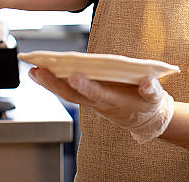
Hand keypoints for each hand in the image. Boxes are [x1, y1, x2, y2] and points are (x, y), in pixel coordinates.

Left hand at [29, 67, 173, 143]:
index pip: (97, 94)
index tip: (74, 77)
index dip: (86, 87)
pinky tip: (41, 71)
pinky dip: (53, 82)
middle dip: (55, 84)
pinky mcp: (87, 98)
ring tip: (33, 69)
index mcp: (115, 102)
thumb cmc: (149, 105)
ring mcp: (91, 101)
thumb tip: (147, 82)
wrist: (144, 120)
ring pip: (66, 93)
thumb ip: (152, 90)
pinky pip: (67, 91)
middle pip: (73, 95)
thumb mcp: (156, 98)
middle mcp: (98, 103)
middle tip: (39, 70)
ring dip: (49, 83)